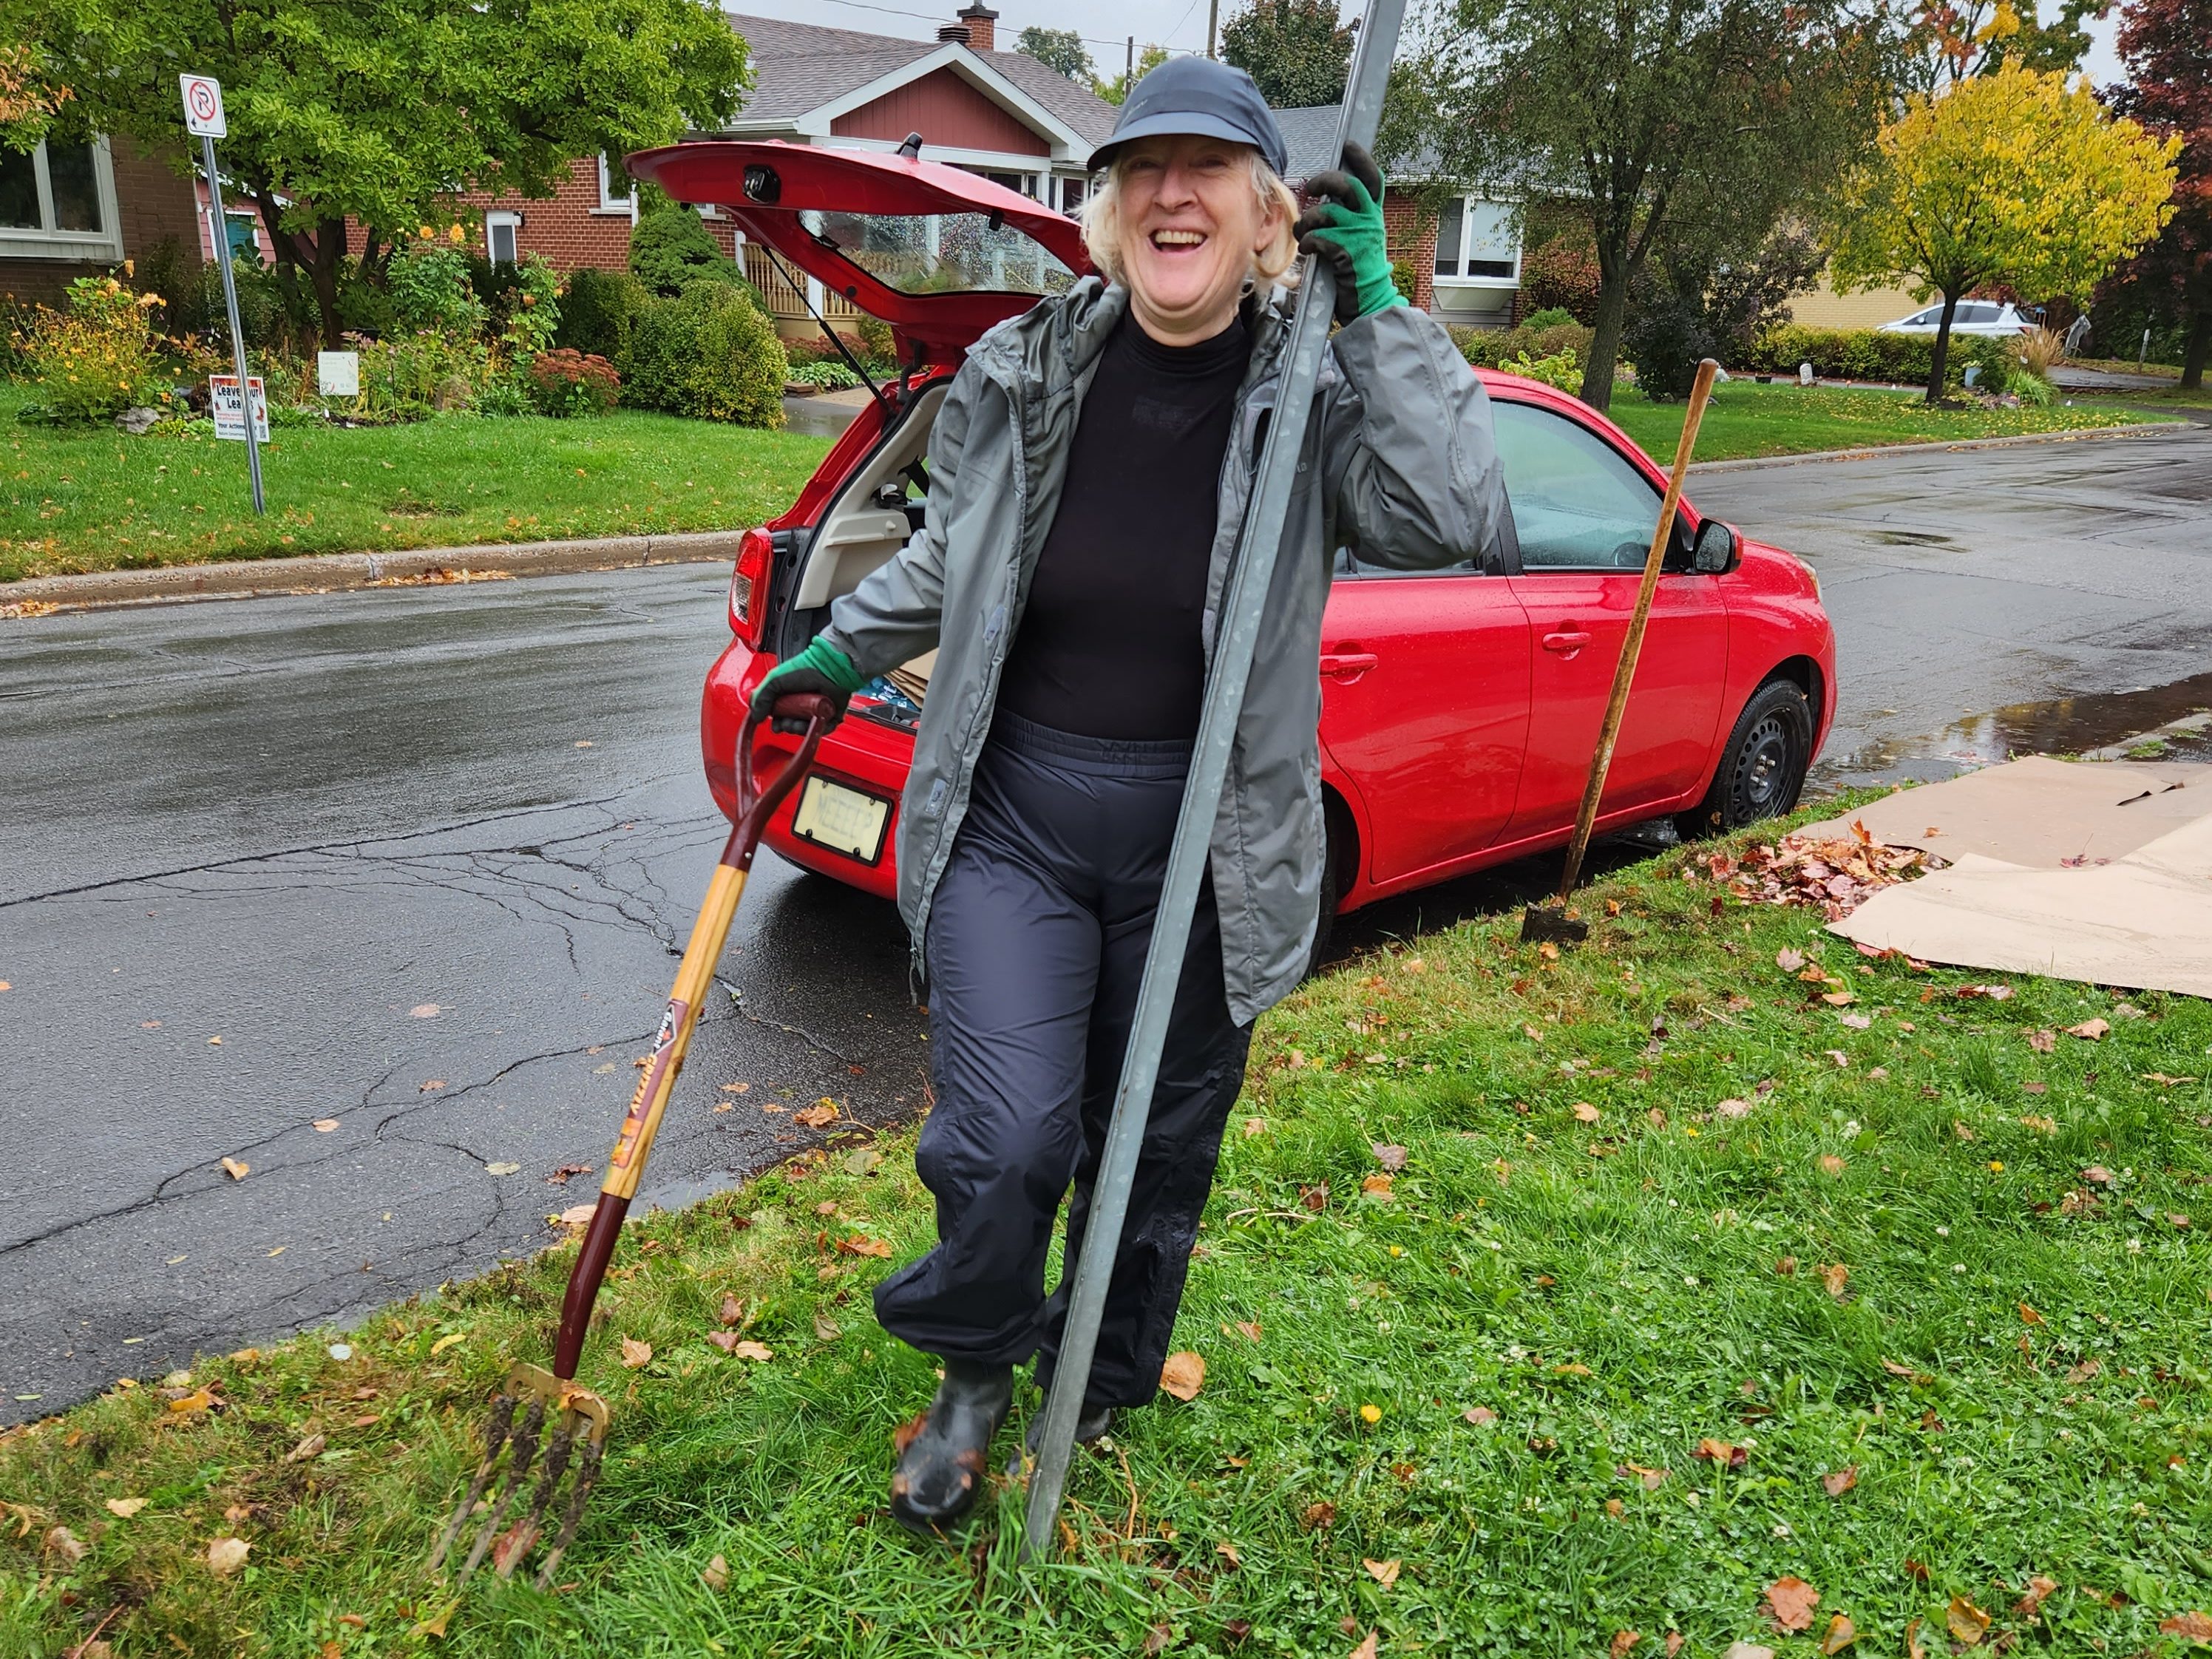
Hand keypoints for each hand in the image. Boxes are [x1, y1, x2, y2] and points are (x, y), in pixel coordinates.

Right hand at [749, 636, 861, 734]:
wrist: (828, 668)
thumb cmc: (805, 668)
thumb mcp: (774, 681)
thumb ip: (760, 698)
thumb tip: (755, 716)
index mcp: (788, 695)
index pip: (779, 716)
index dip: (776, 722)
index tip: (774, 724)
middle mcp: (801, 703)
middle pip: (790, 724)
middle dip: (786, 726)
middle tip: (786, 722)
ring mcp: (815, 710)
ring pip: (804, 729)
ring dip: (798, 729)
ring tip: (798, 722)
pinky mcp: (829, 715)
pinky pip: (821, 729)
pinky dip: (815, 729)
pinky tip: (812, 721)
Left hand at [1295, 142, 1407, 325]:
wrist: (1369, 302)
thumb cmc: (1358, 270)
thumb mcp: (1360, 238)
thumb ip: (1349, 217)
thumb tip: (1326, 199)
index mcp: (1373, 215)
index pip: (1373, 179)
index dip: (1361, 159)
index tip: (1348, 145)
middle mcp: (1369, 222)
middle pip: (1348, 186)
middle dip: (1325, 181)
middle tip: (1312, 189)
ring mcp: (1359, 237)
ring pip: (1327, 213)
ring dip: (1307, 221)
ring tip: (1303, 233)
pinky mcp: (1346, 255)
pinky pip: (1319, 238)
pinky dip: (1308, 243)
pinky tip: (1307, 250)